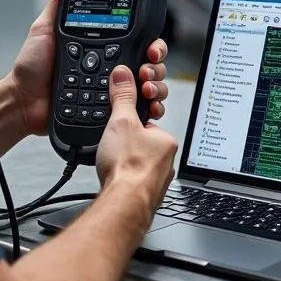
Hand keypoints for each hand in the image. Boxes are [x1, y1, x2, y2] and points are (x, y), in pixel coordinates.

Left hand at [8, 0, 171, 138]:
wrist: (24, 101)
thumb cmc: (32, 68)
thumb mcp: (45, 28)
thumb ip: (58, 3)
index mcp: (100, 46)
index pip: (136, 40)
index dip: (150, 42)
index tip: (151, 45)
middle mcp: (110, 67)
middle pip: (148, 64)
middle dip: (156, 64)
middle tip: (148, 65)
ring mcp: (111, 90)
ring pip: (149, 86)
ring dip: (156, 85)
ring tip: (145, 86)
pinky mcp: (109, 110)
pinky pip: (136, 111)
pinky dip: (149, 109)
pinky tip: (148, 106)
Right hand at [96, 66, 177, 206]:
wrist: (124, 205)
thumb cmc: (128, 168)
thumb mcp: (121, 121)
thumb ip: (122, 97)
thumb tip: (123, 76)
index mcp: (166, 141)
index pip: (149, 124)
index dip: (131, 123)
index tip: (120, 129)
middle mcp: (167, 162)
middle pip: (143, 145)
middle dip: (127, 146)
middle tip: (114, 149)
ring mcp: (158, 181)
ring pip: (139, 165)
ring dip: (125, 165)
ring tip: (112, 166)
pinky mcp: (146, 196)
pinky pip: (134, 183)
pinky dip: (124, 181)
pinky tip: (114, 180)